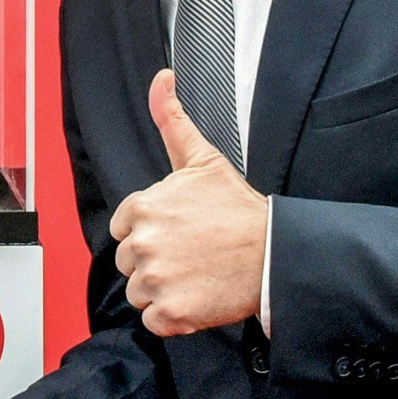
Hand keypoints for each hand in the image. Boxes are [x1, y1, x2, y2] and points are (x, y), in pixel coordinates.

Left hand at [109, 69, 268, 336]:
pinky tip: (195, 296)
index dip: (149, 229)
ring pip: (138, 291)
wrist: (273, 252)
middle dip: (154, 258)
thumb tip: (161, 78)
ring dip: (161, 288)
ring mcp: (155, 280)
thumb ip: (171, 118)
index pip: (124, 226)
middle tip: (190, 252)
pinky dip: (171, 315)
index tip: (177, 229)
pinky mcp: (170, 313)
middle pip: (128, 260)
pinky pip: (153, 320)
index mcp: (143, 207)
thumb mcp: (200, 157)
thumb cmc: (237, 207)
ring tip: (194, 273)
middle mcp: (143, 244)